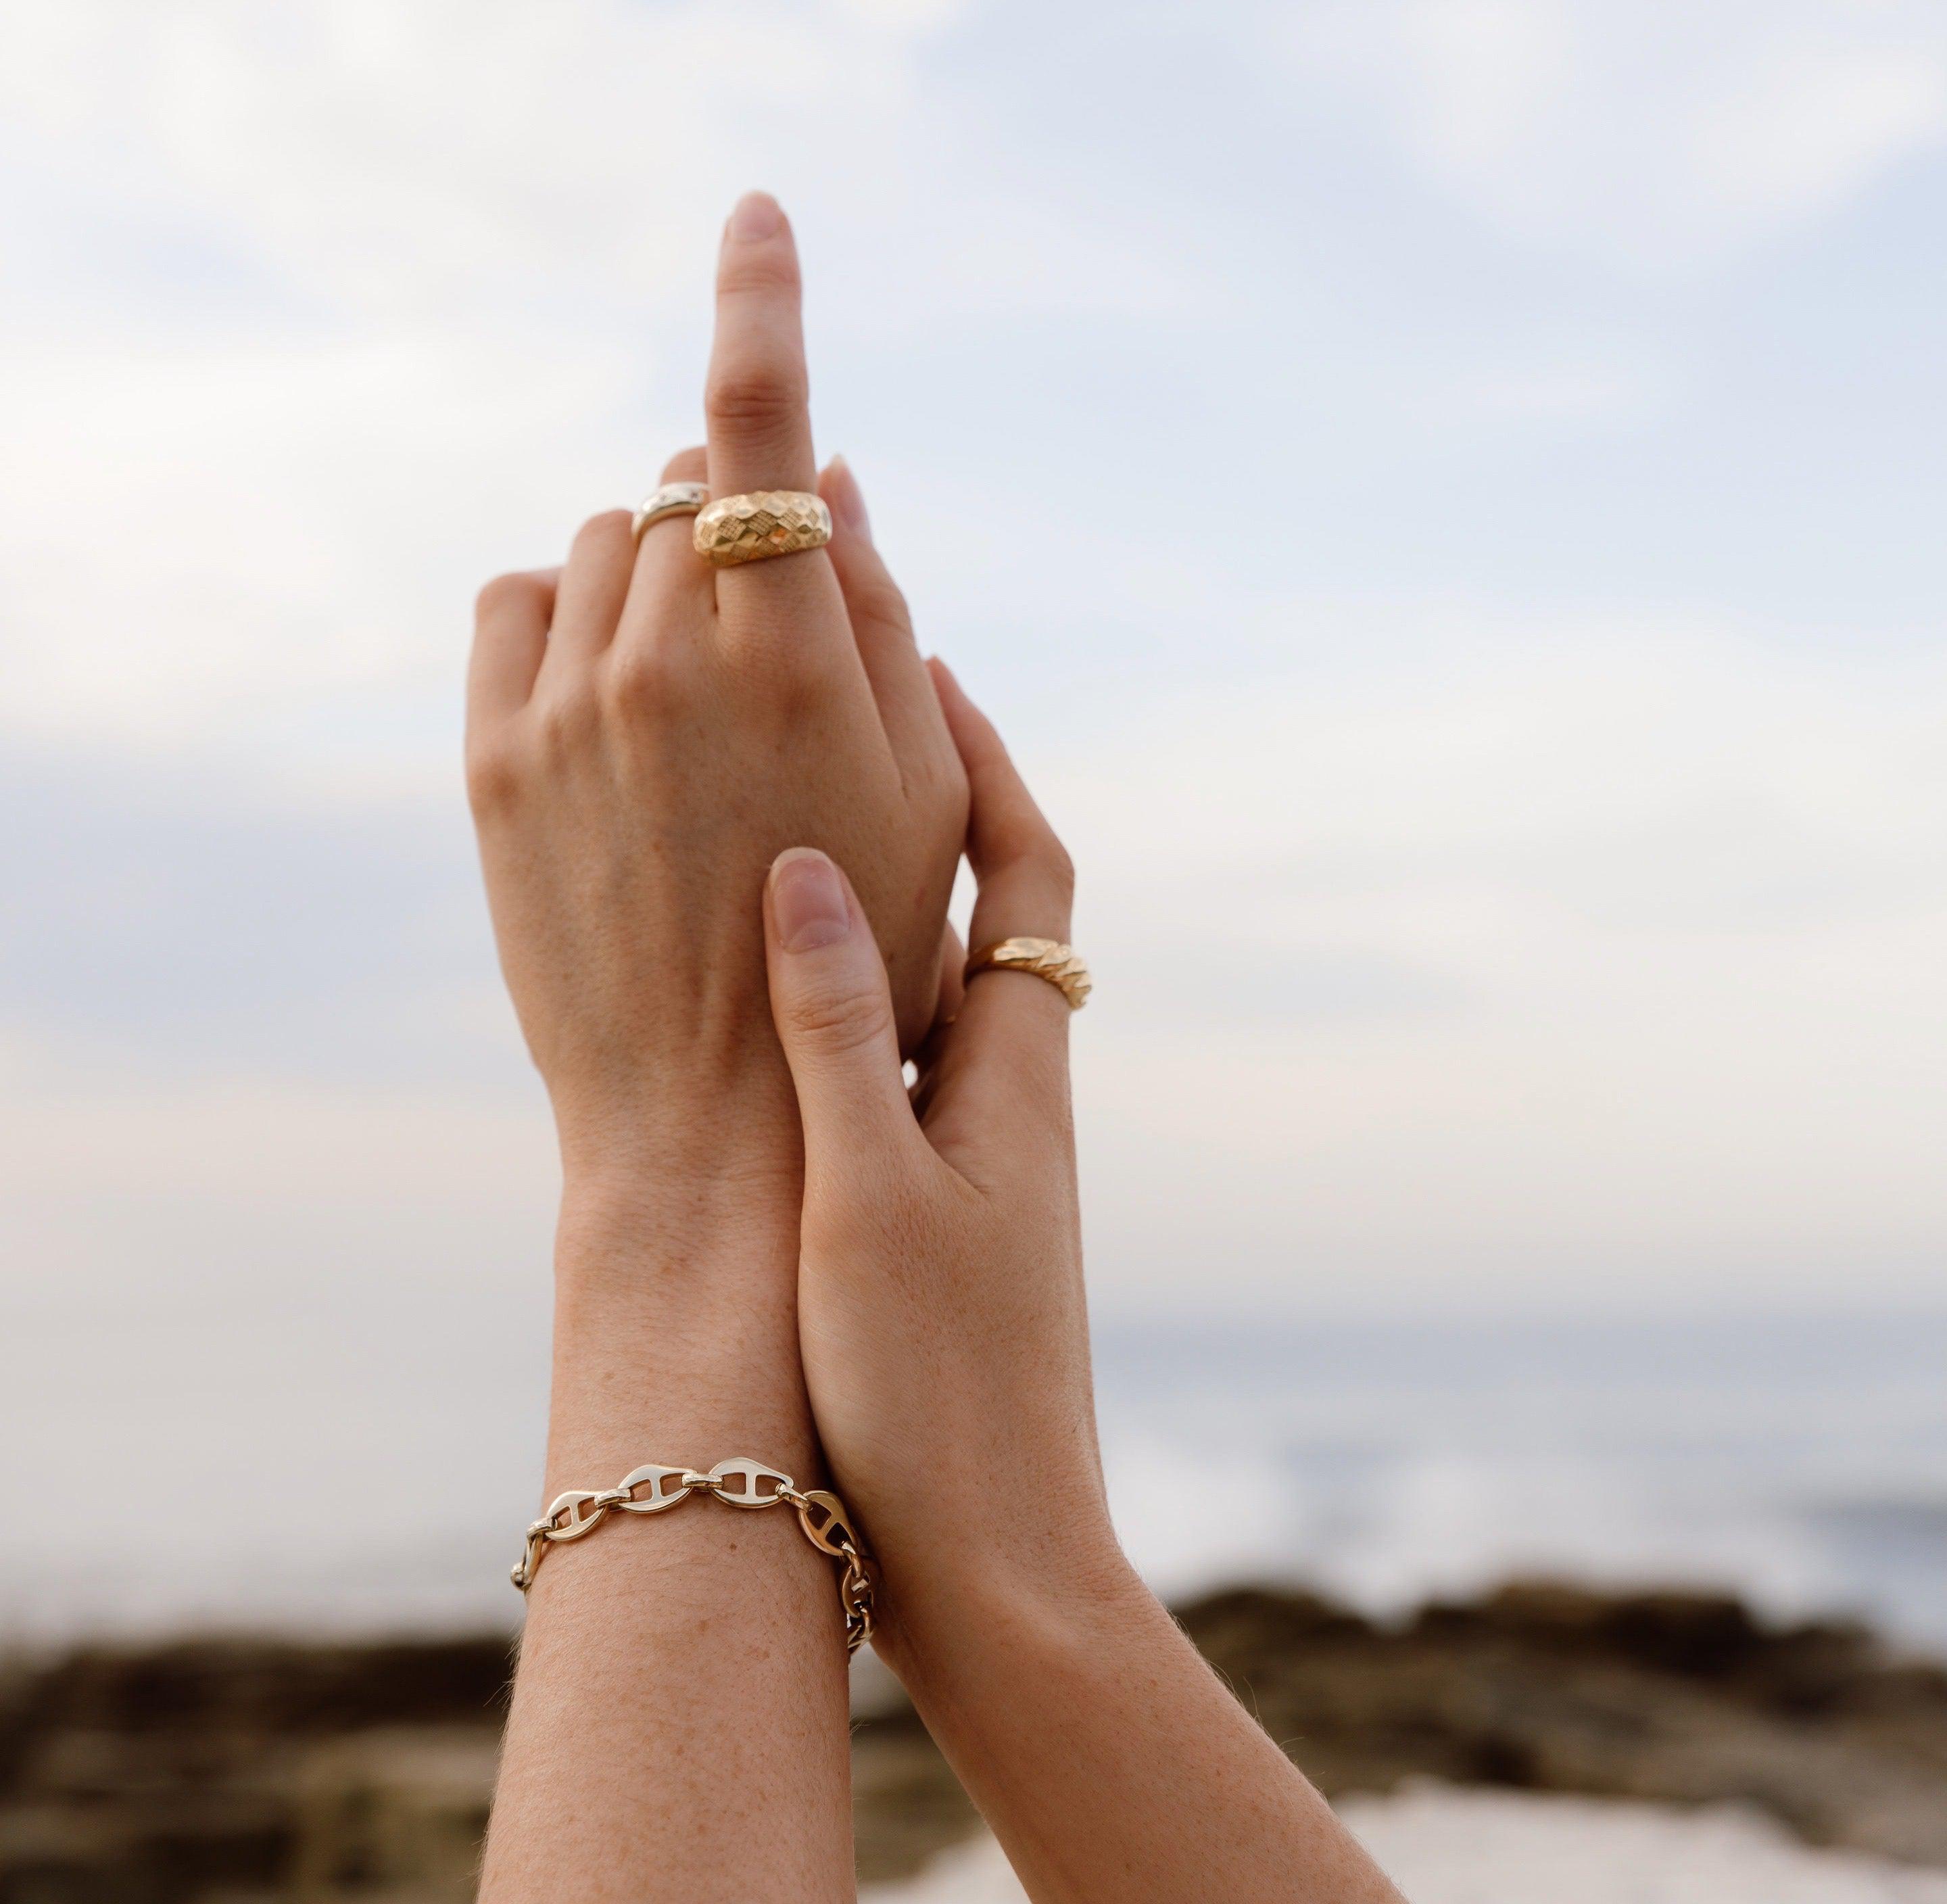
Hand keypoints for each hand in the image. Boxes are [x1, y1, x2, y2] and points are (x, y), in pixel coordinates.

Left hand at [465, 191, 966, 1193]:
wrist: (713, 1117)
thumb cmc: (860, 958)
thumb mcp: (927, 795)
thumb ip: (881, 618)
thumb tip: (826, 475)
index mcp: (797, 661)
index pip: (759, 426)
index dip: (761, 298)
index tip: (756, 213)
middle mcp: (668, 662)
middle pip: (685, 489)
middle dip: (732, 525)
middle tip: (767, 636)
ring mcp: (566, 710)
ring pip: (603, 541)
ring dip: (654, 577)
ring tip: (693, 696)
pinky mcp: (494, 762)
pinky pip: (517, 601)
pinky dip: (566, 612)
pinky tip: (609, 689)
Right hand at [759, 662, 1121, 1657]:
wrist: (994, 1561)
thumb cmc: (935, 1392)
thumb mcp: (863, 1195)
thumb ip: (837, 1029)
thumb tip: (805, 861)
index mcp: (1016, 1075)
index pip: (1029, 873)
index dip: (988, 762)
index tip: (928, 668)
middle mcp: (1012, 1098)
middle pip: (994, 909)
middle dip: (937, 799)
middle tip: (857, 711)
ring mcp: (978, 1158)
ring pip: (944, 986)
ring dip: (892, 893)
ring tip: (802, 816)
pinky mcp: (938, 1219)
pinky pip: (905, 1066)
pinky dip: (856, 1000)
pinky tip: (780, 1004)